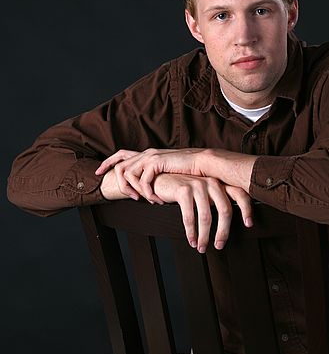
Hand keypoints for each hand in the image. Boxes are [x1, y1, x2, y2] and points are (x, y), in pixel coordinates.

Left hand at [95, 147, 255, 194]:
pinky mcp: (157, 162)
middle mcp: (146, 153)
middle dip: (116, 181)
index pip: (121, 154)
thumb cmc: (189, 171)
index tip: (98, 172)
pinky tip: (156, 199)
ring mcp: (151, 156)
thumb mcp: (168, 173)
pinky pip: (143, 180)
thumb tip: (148, 189)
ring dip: (133, 189)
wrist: (204, 164)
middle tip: (127, 197)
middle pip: (119, 164)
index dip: (107, 162)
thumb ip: (157, 177)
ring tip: (143, 200)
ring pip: (127, 173)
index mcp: (147, 154)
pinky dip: (147, 192)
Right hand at [153, 173, 252, 251]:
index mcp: (220, 183)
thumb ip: (216, 201)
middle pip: (225, 210)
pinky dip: (191, 232)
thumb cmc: (184, 189)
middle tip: (219, 245)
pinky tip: (191, 240)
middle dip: (223, 231)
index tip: (249, 224)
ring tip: (202, 247)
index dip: (247, 209)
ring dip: (204, 236)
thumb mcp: (204, 192)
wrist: (161, 178)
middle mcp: (212, 182)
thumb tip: (228, 223)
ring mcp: (198, 185)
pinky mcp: (184, 190)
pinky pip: (190, 216)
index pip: (240, 194)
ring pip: (206, 216)